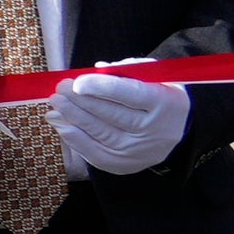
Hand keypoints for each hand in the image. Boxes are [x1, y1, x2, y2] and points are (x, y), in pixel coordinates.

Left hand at [51, 62, 190, 176]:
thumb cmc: (158, 94)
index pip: (131, 94)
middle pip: (112, 115)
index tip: (78, 82)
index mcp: (164, 102)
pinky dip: (73, 137)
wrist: (177, 129)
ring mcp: (139, 150)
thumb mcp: (153, 76)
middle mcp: (154, 130)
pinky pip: (94, 153)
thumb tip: (97, 70)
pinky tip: (59, 123)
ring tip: (55, 102)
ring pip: (100, 133)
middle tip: (61, 87)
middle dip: (81, 101)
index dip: (102, 88)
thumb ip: (127, 70)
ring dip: (72, 117)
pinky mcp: (125, 164)